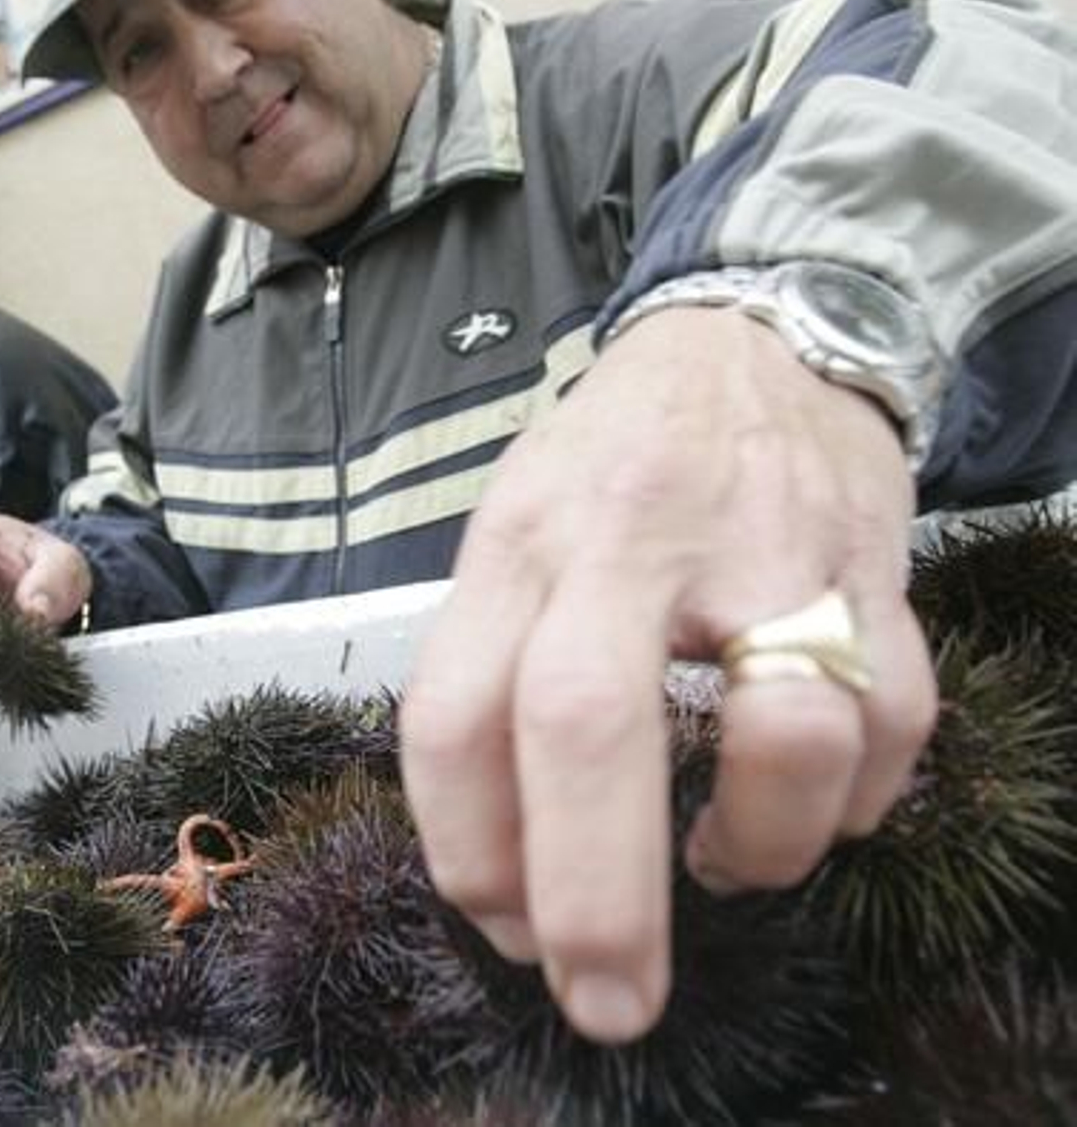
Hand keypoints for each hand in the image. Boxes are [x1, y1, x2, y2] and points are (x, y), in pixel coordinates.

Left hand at [397, 308, 935, 1043]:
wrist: (750, 341)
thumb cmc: (610, 468)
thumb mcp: (513, 537)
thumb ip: (495, 678)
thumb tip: (507, 874)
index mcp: (519, 541)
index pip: (453, 711)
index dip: (469, 849)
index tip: (501, 928)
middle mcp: (628, 538)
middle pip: (588, 725)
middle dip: (594, 897)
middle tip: (606, 1001)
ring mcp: (765, 545)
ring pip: (784, 731)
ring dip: (760, 847)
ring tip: (725, 862)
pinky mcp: (874, 565)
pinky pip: (889, 721)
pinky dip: (851, 800)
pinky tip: (810, 796)